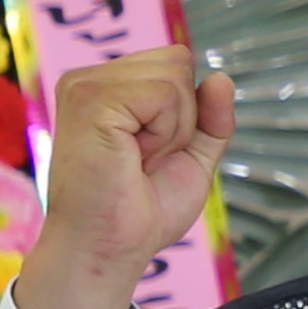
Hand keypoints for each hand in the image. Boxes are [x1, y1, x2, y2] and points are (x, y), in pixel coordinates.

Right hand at [14, 49, 230, 308]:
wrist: (111, 247)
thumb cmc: (142, 210)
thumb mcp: (192, 156)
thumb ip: (211, 117)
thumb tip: (222, 77)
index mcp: (108, 87)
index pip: (175, 61)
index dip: (184, 112)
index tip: (150, 153)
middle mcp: (90, 78)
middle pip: (177, 61)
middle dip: (180, 118)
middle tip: (144, 159)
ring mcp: (85, 84)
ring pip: (174, 77)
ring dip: (172, 129)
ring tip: (136, 160)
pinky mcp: (90, 98)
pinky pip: (163, 94)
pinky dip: (163, 133)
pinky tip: (132, 157)